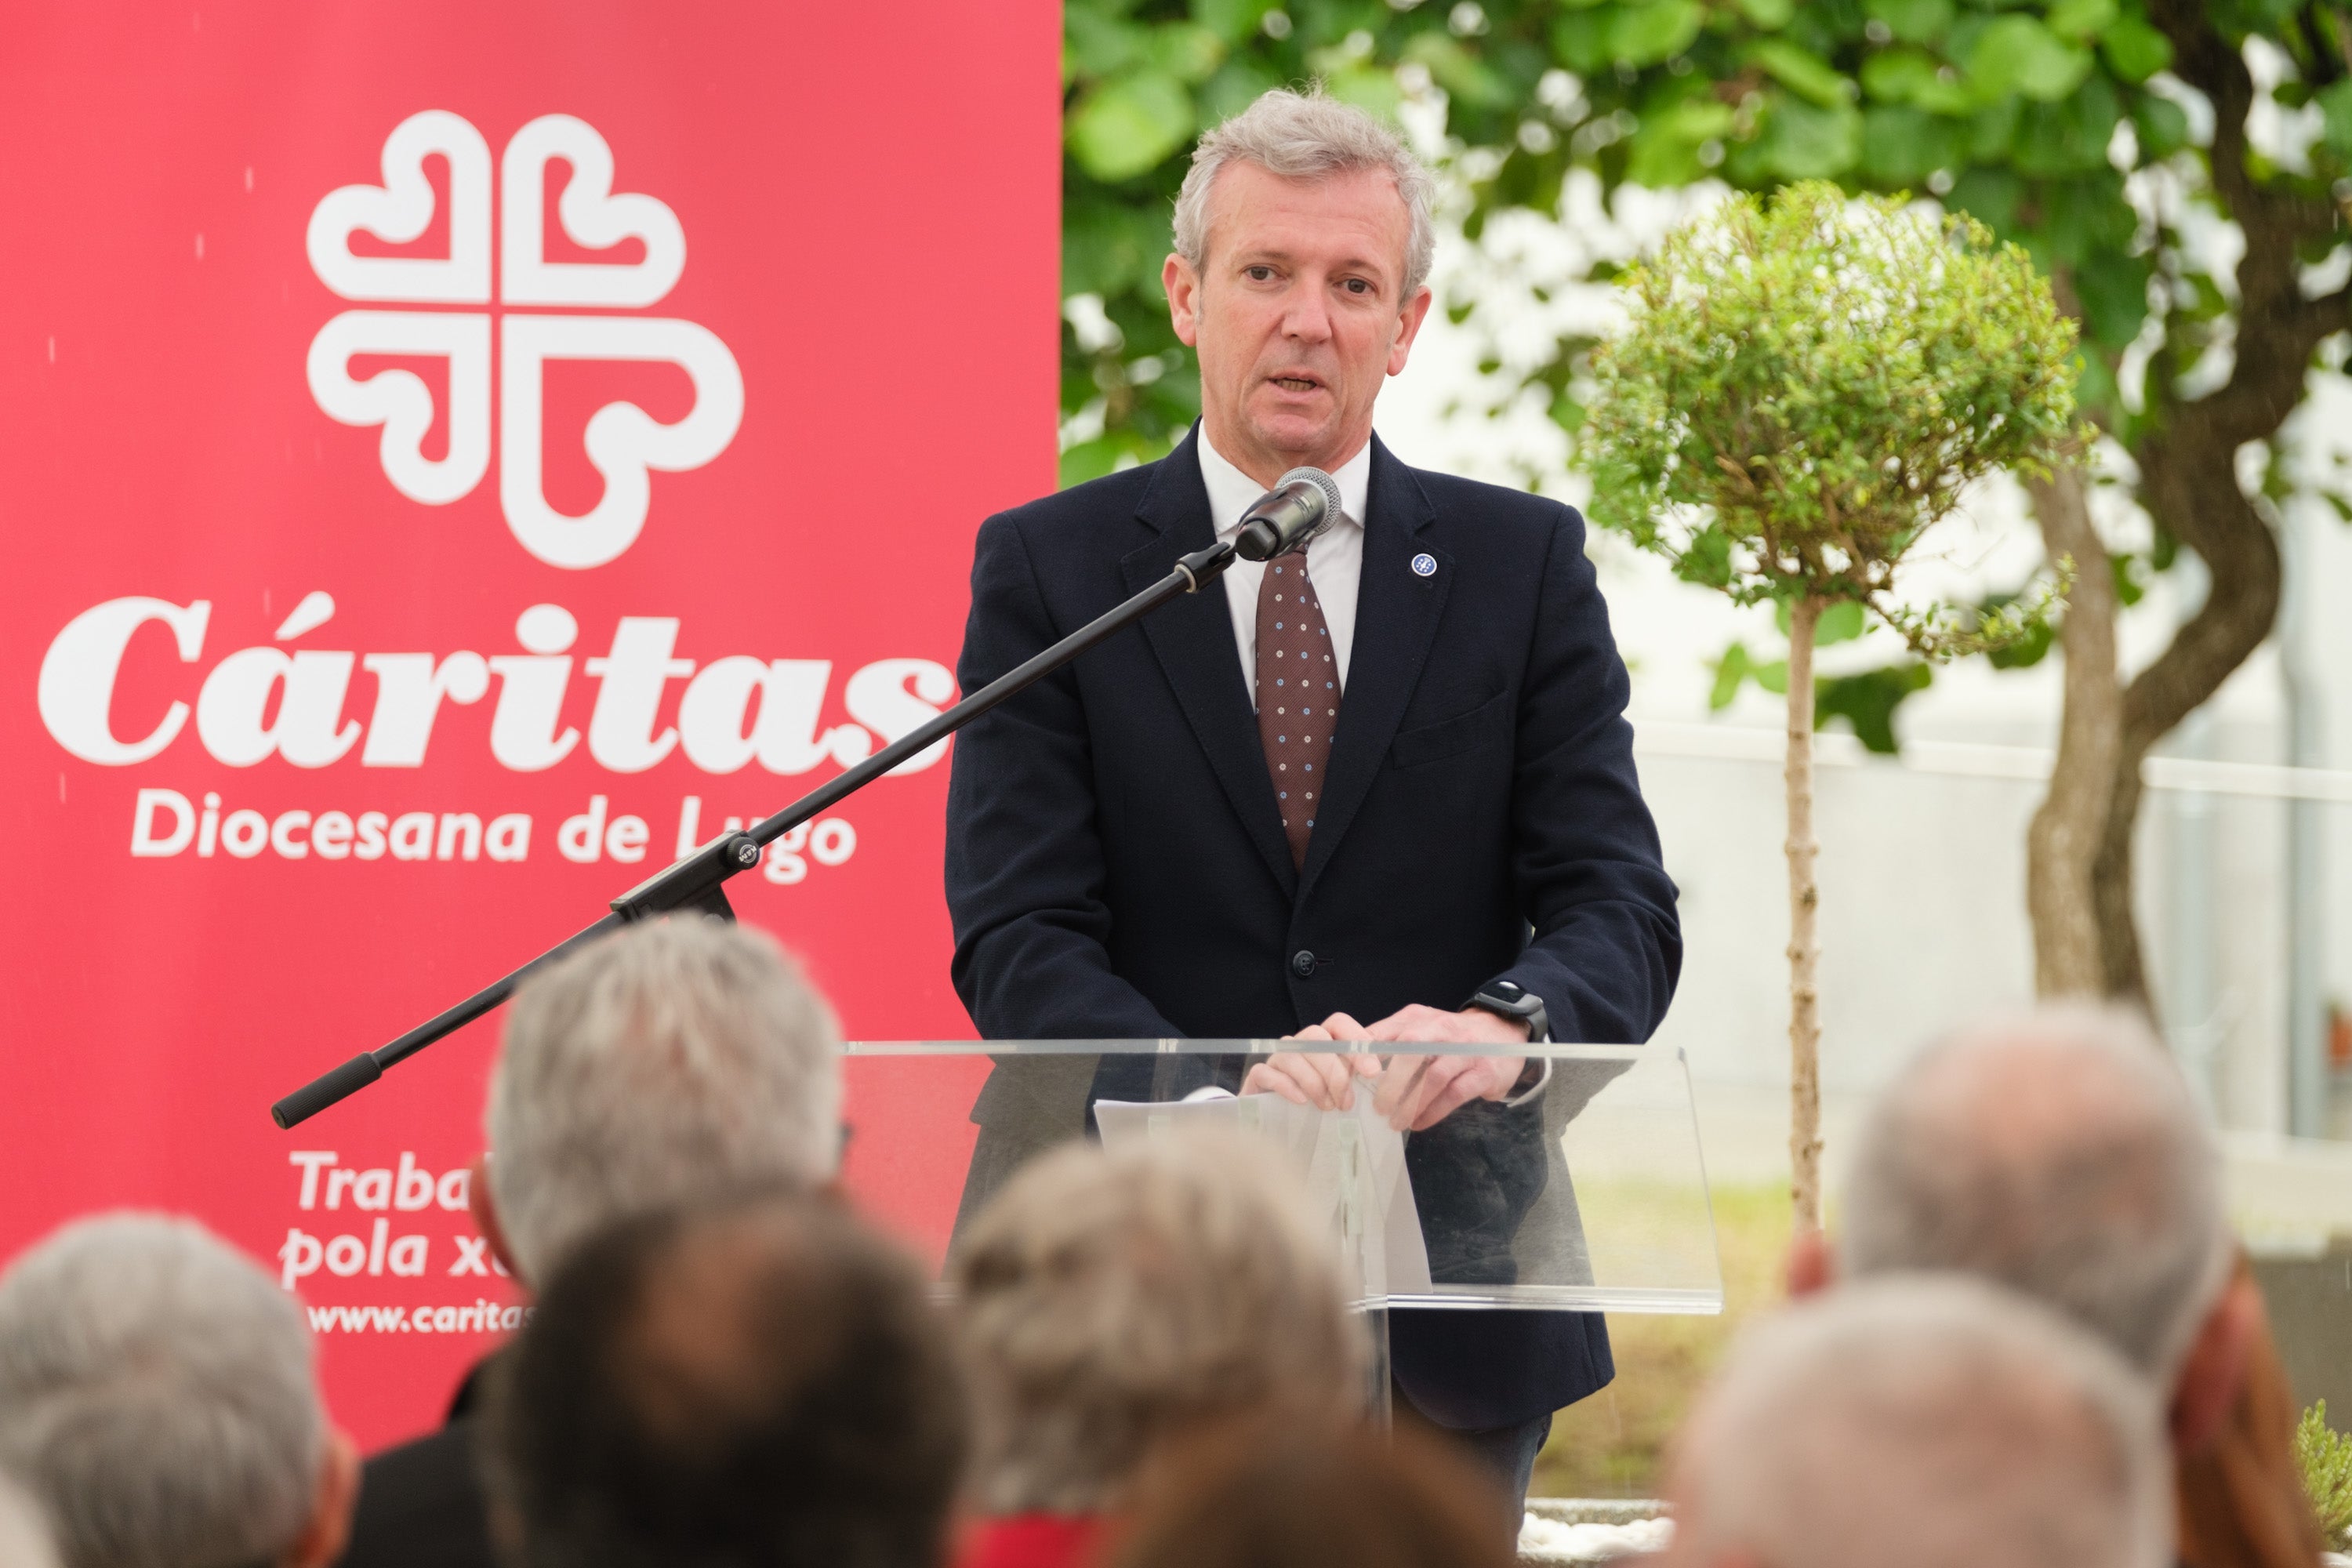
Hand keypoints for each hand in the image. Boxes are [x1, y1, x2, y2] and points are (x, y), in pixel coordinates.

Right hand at [1243, 1013, 1381, 1110]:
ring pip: (1293, 1055)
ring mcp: (1277, 1058)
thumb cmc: (1319, 1103)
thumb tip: (1384, 1068)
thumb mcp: (1344, 1088)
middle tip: (1347, 1102)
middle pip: (1316, 1038)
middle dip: (1335, 1071)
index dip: (1356, 1040)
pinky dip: (1286, 1086)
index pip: (1339, 1023)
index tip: (1372, 1071)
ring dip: (1314, 1083)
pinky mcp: (1258, 1076)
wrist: (1280, 1123)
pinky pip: (1266, 1072)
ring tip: (1328, 1107)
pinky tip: (1301, 1102)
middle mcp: (1300, 1044)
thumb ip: (1360, 1074)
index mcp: (1324, 1041)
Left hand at [1365, 1005, 1526, 1131]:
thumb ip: (1392, 1040)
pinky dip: (1433, 1112)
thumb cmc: (1451, 1036)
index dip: (1366, 1056)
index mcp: (1418, 1018)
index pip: (1386, 1033)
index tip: (1352, 1081)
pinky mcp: (1483, 1072)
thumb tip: (1354, 1064)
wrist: (1502, 1030)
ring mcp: (1465, 1050)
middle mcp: (1441, 1030)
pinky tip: (1419, 1123)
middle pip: (1410, 1050)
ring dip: (1412, 1102)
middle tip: (1378, 1108)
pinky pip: (1454, 1094)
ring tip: (1396, 1121)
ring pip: (1433, 1075)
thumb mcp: (1421, 1027)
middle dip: (1391, 1082)